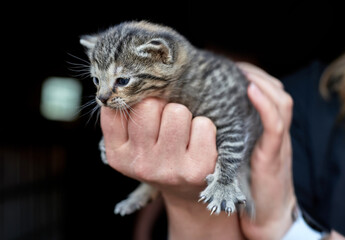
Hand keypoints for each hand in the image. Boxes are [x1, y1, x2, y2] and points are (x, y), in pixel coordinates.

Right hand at [100, 99, 243, 239]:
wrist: (186, 191)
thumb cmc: (159, 157)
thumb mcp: (133, 142)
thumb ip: (127, 117)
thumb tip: (132, 81)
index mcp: (118, 155)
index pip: (115, 108)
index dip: (133, 100)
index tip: (144, 109)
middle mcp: (140, 163)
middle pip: (149, 104)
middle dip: (161, 106)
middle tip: (166, 123)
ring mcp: (169, 169)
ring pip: (177, 111)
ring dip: (183, 116)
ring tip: (182, 134)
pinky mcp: (197, 169)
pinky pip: (203, 124)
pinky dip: (204, 128)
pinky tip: (198, 143)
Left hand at [237, 62, 295, 239]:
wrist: (268, 214)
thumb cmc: (248, 183)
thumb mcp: (239, 152)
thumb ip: (230, 133)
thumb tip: (201, 116)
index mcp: (265, 129)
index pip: (266, 93)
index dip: (250, 75)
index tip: (227, 66)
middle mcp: (274, 131)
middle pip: (275, 91)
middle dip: (254, 73)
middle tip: (230, 65)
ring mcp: (277, 142)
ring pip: (280, 102)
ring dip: (260, 83)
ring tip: (240, 72)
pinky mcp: (274, 155)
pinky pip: (275, 125)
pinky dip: (265, 105)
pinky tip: (250, 90)